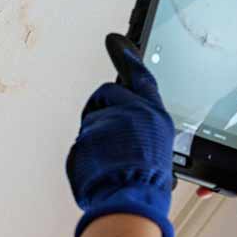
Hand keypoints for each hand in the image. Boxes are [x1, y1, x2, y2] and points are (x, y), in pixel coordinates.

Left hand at [66, 41, 175, 236]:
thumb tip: (122, 124)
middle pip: (107, 95)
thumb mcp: (155, 147)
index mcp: (154, 114)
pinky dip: (85, 153)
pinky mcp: (89, 130)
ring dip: (95, 137)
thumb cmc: (146, 182)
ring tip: (110, 160)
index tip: (114, 39)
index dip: (127, 56)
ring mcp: (110, 119)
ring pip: (92, 119)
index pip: (139, 77)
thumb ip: (138, 127)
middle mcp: (134, 110)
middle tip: (111, 141)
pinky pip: (81, 140)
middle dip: (103, 112)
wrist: (131, 197)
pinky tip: (99, 166)